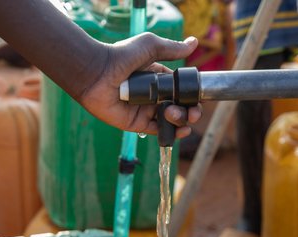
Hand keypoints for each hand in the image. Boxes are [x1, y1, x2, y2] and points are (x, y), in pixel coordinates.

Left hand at [77, 33, 202, 138]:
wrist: (97, 73)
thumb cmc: (121, 56)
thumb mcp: (150, 46)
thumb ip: (172, 48)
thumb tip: (194, 43)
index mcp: (158, 79)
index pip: (181, 91)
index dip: (193, 96)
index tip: (200, 99)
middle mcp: (153, 96)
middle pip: (180, 108)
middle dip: (191, 111)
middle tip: (193, 112)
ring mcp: (145, 111)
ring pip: (171, 120)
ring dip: (180, 120)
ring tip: (173, 113)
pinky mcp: (136, 124)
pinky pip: (157, 131)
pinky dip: (170, 133)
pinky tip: (180, 130)